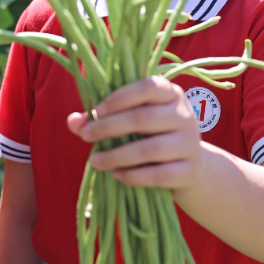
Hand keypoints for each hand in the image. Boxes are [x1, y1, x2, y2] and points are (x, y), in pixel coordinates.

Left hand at [66, 76, 202, 196]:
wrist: (187, 169)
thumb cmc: (151, 137)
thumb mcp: (130, 121)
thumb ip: (101, 118)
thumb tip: (73, 121)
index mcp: (170, 93)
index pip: (148, 87)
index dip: (120, 98)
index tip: (96, 110)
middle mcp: (184, 115)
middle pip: (143, 118)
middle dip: (109, 127)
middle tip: (85, 136)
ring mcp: (190, 144)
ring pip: (150, 149)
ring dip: (117, 156)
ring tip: (95, 161)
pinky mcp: (190, 171)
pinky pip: (158, 175)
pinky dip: (134, 176)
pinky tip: (117, 175)